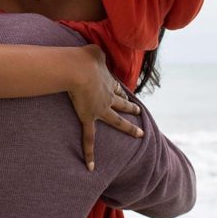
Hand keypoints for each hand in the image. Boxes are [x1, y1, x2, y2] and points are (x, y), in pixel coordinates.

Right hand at [67, 44, 142, 170]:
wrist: (77, 69)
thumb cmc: (83, 58)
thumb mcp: (93, 51)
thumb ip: (96, 53)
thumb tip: (96, 52)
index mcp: (107, 81)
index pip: (116, 87)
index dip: (120, 90)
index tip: (123, 92)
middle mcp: (108, 97)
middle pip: (122, 103)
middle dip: (130, 107)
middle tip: (138, 111)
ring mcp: (100, 109)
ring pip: (117, 121)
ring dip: (128, 127)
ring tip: (138, 134)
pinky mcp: (89, 118)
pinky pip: (89, 138)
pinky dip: (90, 153)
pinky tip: (91, 167)